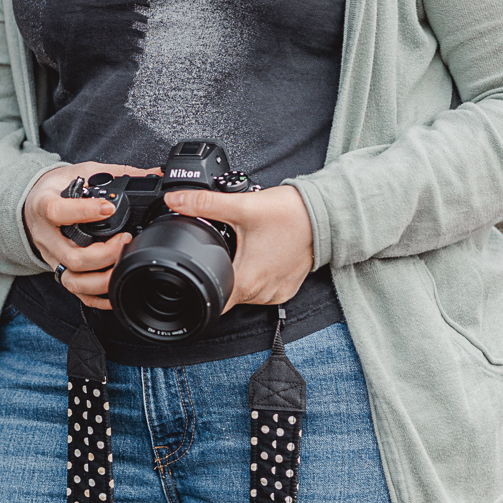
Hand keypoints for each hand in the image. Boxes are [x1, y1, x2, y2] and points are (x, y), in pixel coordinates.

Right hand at [23, 162, 159, 310]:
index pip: (59, 212)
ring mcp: (52, 258)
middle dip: (104, 253)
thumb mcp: (80, 171)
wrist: (33, 205)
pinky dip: (97, 297)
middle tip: (125, 239)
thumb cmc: (57, 188)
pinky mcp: (60, 271)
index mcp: (44, 206)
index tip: (109, 208)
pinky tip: (115, 288)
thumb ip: (113, 173)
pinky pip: (77, 293)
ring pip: (73, 280)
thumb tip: (150, 173)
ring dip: (102, 278)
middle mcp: (46, 237)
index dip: (84, 212)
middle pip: (72, 256)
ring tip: (122, 263)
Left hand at [163, 184, 313, 311]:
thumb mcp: (241, 206)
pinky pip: (262, 288)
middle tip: (224, 248)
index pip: (212, 302)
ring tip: (244, 249)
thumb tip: (175, 201)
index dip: (198, 291)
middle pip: (227, 294)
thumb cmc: (290, 214)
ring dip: (238, 274)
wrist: (327, 216)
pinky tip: (259, 254)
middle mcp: (262, 293)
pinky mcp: (286, 288)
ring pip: (244, 292)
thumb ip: (204, 204)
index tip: (193, 277)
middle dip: (220, 273)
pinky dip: (256, 274)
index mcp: (247, 280)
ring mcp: (276, 293)